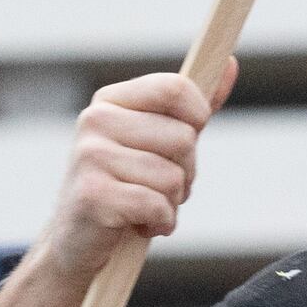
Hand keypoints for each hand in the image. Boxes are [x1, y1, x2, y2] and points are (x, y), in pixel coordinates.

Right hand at [0, 65, 234, 306]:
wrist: (77, 242)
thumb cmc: (124, 187)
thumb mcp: (156, 143)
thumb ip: (190, 107)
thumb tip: (229, 64)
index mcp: (109, 101)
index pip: (174, 88)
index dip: (197, 117)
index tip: (191, 138)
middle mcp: (94, 122)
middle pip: (182, 138)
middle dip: (186, 172)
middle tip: (160, 187)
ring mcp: (89, 158)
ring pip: (172, 176)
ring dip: (172, 202)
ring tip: (146, 208)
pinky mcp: (92, 195)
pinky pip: (157, 205)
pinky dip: (160, 222)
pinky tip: (139, 225)